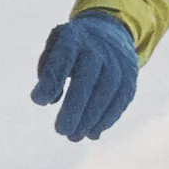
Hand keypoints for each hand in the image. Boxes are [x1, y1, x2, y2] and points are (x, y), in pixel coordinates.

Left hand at [31, 11, 141, 143]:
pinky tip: (93, 132)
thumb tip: (50, 100)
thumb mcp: (55, 45)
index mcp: (75, 37)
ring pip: (107, 93)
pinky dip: (107, 119)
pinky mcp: (131, 76)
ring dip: (91, 119)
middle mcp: (99, 47)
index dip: (51, 80)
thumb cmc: (74, 45)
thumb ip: (47, 69)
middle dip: (74, 108)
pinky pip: (121, 100)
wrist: (111, 31)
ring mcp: (118, 61)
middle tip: (61, 131)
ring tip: (75, 136)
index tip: (38, 100)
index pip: (63, 58)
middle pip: (88, 79)